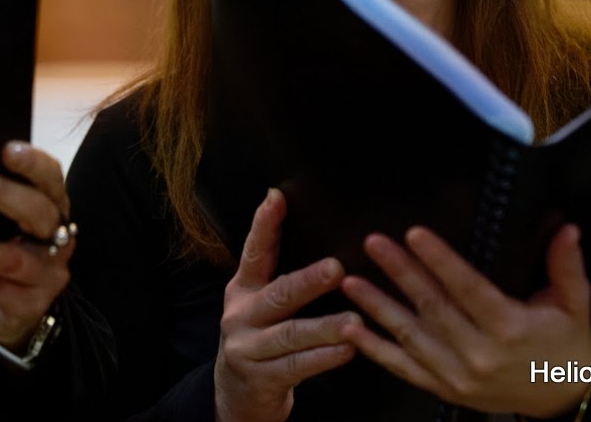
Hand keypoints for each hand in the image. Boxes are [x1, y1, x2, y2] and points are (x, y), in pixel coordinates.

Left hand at [0, 141, 71, 349]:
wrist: (15, 308)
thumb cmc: (5, 246)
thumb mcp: (6, 220)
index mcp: (54, 206)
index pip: (51, 178)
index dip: (32, 164)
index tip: (5, 150)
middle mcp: (60, 239)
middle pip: (39, 214)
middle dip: (5, 196)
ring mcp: (48, 275)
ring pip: (12, 259)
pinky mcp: (30, 305)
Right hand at [214, 189, 358, 421]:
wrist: (237, 393)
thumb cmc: (260, 340)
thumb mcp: (259, 305)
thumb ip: (280, 279)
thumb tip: (319, 244)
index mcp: (243, 290)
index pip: (253, 252)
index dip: (264, 225)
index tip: (277, 197)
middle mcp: (241, 314)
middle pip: (277, 295)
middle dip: (307, 281)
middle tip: (336, 269)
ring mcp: (248, 348)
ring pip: (290, 334)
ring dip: (324, 328)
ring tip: (354, 321)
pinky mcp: (261, 377)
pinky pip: (297, 366)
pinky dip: (323, 358)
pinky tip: (347, 350)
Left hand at [341, 223, 590, 416]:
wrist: (561, 402)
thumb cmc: (566, 349)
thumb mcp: (575, 307)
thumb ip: (566, 267)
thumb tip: (569, 231)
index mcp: (510, 329)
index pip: (468, 288)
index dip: (440, 260)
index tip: (415, 235)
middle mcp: (480, 353)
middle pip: (432, 306)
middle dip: (399, 272)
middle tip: (374, 244)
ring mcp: (457, 374)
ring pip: (410, 336)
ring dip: (377, 306)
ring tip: (350, 282)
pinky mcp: (444, 388)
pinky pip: (403, 367)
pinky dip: (375, 349)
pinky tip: (352, 328)